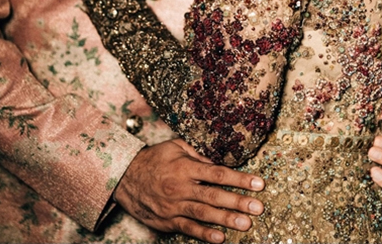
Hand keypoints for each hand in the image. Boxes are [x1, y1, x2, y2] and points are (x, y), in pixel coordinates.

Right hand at [115, 139, 264, 242]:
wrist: (122, 178)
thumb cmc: (154, 159)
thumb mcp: (176, 147)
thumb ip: (199, 155)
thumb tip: (219, 165)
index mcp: (185, 167)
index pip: (218, 173)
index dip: (240, 179)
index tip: (259, 184)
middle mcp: (179, 188)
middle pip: (213, 196)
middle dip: (238, 202)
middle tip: (258, 207)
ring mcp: (172, 206)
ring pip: (203, 214)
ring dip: (226, 219)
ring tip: (246, 224)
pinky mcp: (165, 221)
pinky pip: (187, 228)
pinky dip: (204, 234)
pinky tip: (220, 238)